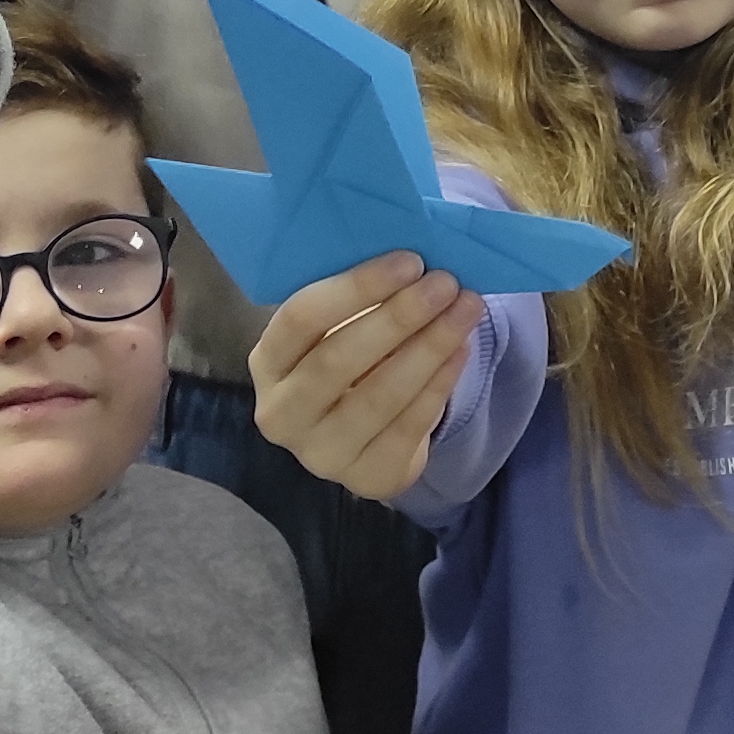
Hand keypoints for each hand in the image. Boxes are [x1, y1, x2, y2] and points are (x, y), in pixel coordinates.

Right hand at [250, 254, 483, 499]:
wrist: (362, 436)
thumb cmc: (348, 360)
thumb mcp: (336, 328)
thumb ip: (357, 296)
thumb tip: (413, 255)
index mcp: (266, 363)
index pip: (301, 318)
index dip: (356, 287)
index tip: (409, 260)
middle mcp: (282, 414)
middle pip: (339, 359)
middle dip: (398, 317)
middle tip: (445, 283)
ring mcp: (321, 454)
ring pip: (378, 396)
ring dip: (429, 347)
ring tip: (466, 309)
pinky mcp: (365, 478)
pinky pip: (408, 427)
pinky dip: (439, 384)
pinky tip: (461, 350)